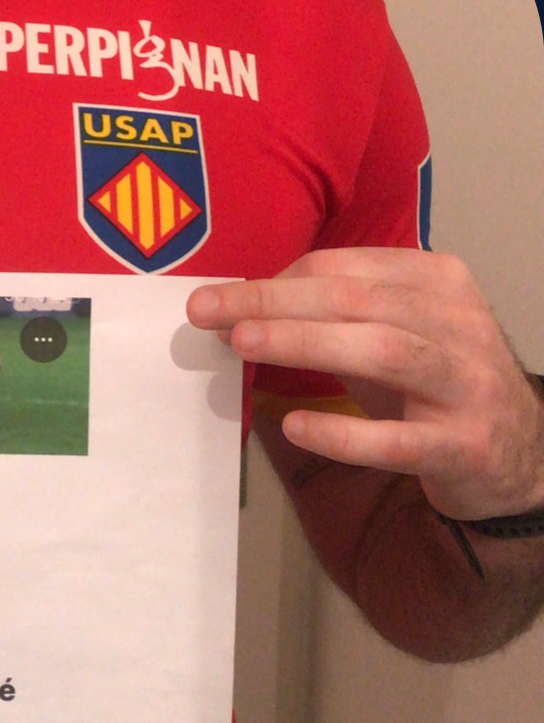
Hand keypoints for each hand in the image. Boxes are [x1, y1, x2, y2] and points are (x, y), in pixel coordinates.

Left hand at [187, 249, 543, 521]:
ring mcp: (467, 384)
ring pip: (384, 351)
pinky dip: (345, 433)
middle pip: (357, 300)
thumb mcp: (395, 333)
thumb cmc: (437, 383)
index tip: (222, 297)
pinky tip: (296, 427)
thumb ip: (335, 316)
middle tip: (209, 310)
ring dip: (306, 343)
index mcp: (438, 281)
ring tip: (243, 344)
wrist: (521, 454)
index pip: (346, 268)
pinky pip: (399, 439)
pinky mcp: (465, 444)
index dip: (278, 280)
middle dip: (275, 302)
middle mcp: (458, 323)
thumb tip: (241, 308)